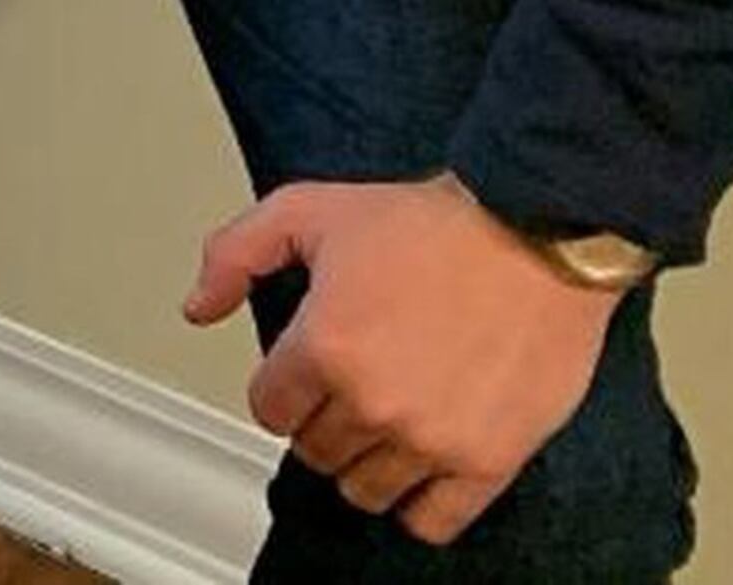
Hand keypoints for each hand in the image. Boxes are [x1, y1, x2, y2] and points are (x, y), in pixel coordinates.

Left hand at [184, 175, 624, 547]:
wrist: (533, 232)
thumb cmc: (429, 222)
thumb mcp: (307, 210)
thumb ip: (235, 255)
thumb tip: (198, 309)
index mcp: (324, 346)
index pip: (268, 409)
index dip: (282, 386)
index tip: (305, 372)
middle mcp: (373, 402)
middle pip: (315, 450)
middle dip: (323, 419)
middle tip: (351, 386)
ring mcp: (431, 438)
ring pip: (365, 490)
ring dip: (365, 461)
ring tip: (385, 422)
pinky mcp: (489, 460)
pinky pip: (433, 521)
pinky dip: (419, 505)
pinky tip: (420, 468)